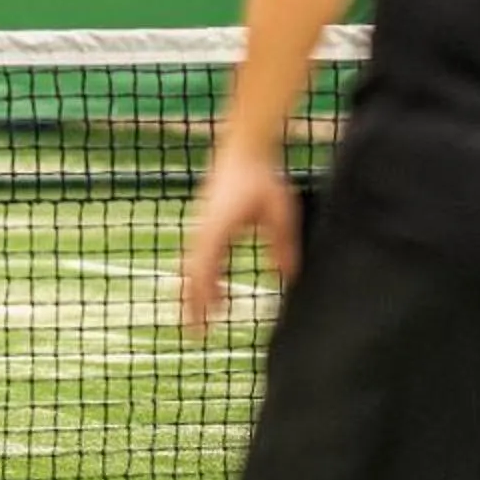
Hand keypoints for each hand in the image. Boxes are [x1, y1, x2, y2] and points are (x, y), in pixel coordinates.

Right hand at [178, 148, 300, 338]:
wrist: (242, 148)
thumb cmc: (262, 178)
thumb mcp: (281, 213)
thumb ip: (284, 245)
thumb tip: (288, 277)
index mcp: (217, 230)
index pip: (205, 270)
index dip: (205, 297)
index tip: (208, 320)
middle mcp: (203, 230)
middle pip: (191, 273)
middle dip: (192, 303)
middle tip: (195, 331)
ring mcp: (201, 225)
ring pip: (191, 265)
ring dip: (194, 291)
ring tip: (200, 315)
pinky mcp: (206, 221)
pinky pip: (197, 254)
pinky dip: (200, 275)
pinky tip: (211, 286)